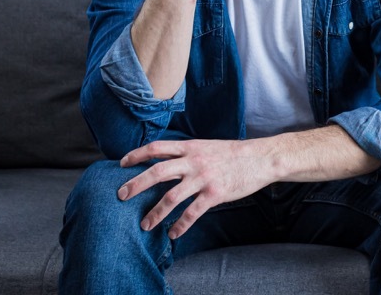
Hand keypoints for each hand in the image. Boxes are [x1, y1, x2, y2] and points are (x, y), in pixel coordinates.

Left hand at [118, 139, 273, 239]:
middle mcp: (194, 161)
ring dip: (155, 213)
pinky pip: (192, 213)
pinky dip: (180, 225)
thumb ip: (187, 153)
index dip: (137, 154)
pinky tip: (172, 233)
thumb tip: (166, 161)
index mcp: (190, 147)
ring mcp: (204, 178)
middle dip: (136, 184)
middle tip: (121, 195)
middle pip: (157, 172)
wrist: (260, 158)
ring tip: (144, 224)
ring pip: (171, 197)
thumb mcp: (206, 146)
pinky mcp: (215, 194)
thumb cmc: (233, 153)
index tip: (122, 163)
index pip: (157, 148)